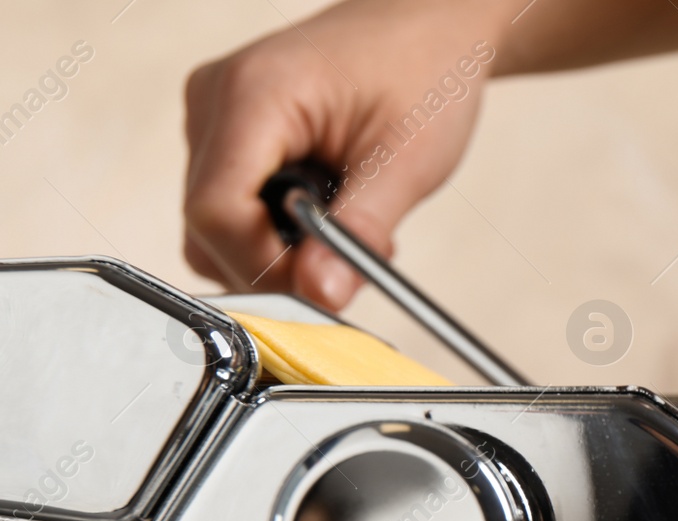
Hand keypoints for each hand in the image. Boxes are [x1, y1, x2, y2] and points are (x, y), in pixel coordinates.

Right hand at [183, 0, 509, 307]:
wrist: (428, 27)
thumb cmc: (425, 71)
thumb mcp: (408, 162)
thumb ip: (360, 232)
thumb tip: (320, 295)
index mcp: (255, 93)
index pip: (215, 211)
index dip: (261, 265)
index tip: (321, 286)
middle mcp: (216, 98)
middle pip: (208, 223)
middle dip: (277, 261)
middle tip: (350, 258)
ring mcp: (214, 113)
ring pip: (217, 223)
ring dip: (280, 247)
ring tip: (346, 220)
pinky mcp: (227, 129)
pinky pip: (232, 203)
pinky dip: (276, 227)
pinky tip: (326, 207)